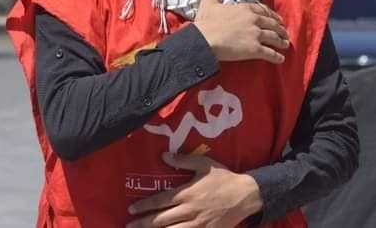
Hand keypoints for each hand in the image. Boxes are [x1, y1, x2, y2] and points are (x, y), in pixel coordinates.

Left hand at [126, 153, 261, 227]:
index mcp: (187, 194)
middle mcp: (189, 211)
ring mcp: (197, 225)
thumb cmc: (224, 178)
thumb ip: (183, 161)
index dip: (144, 206)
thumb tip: (164, 155)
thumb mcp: (204, 164)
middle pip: (161, 220)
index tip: (131, 209)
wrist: (246, 196)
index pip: (160, 201)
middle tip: (129, 225)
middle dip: (143, 223)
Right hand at [194, 0, 289, 63]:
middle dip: (280, 29)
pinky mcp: (254, 49)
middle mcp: (254, 20)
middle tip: (284, 32)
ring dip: (281, 42)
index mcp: (245, 8)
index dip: (272, 15)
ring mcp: (256, 34)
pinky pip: (269, 53)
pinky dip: (277, 57)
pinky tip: (280, 59)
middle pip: (272, 24)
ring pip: (274, 38)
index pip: (263, 10)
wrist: (204, 39)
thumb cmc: (206, 22)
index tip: (276, 19)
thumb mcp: (210, 2)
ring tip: (285, 45)